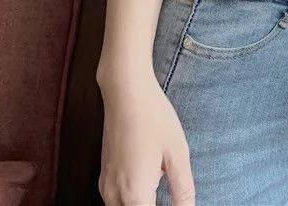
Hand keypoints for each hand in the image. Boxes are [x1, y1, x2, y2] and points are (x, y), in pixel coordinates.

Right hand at [98, 71, 193, 205]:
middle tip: (167, 180)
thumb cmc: (154, 118)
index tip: (177, 202)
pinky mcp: (103, 175)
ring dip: (142, 203)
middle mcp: (114, 195)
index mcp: (135, 194)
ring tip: (161, 177)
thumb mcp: (177, 153)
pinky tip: (150, 178)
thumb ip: (183, 189)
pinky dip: (132, 198)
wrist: (126, 92)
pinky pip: (115, 200)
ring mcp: (105, 185)